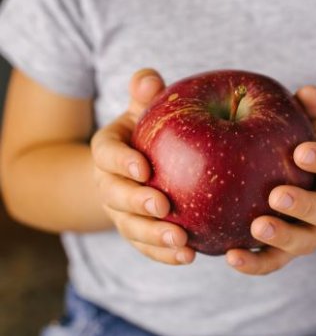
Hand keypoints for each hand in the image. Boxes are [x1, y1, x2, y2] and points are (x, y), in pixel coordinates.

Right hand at [91, 69, 195, 264]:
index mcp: (108, 151)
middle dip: (136, 204)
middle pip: (114, 196)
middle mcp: (110, 184)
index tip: (143, 168)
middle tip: (162, 207)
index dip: (121, 162)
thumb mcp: (143, 110)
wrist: (136, 167)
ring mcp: (122, 211)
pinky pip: (147, 246)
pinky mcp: (138, 231)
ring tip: (181, 243)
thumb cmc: (147, 132)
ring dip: (153, 237)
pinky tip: (189, 256)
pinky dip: (165, 254)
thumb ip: (144, 95)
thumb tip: (149, 79)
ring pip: (131, 228)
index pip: (106, 154)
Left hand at [226, 86, 315, 274]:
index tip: (301, 152)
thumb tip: (308, 90)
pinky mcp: (285, 250)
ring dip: (281, 238)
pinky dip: (255, 262)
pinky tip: (230, 256)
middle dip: (303, 204)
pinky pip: (272, 260)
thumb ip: (310, 112)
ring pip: (302, 243)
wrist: (305, 190)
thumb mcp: (309, 129)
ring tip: (256, 229)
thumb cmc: (300, 152)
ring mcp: (308, 231)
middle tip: (277, 196)